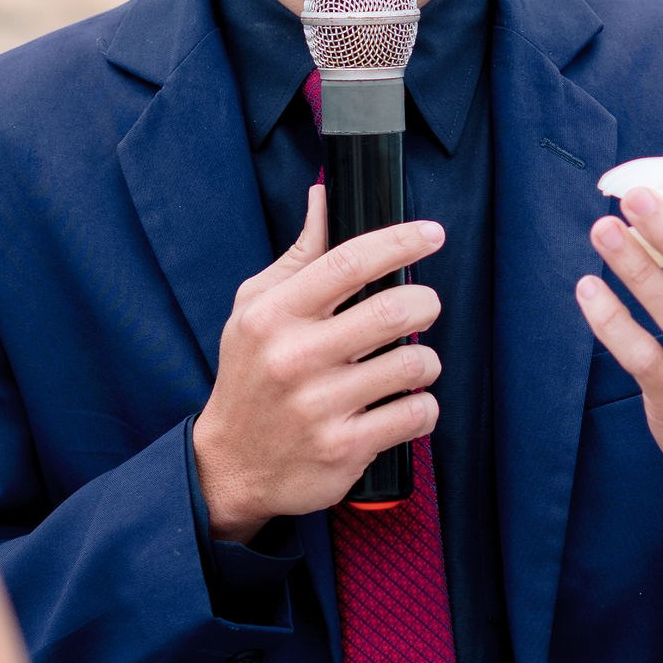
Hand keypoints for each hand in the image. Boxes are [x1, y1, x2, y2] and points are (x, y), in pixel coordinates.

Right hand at [193, 185, 445, 541]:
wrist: (231, 465)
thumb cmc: (250, 376)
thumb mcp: (255, 310)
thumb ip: (299, 257)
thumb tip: (325, 197)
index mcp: (272, 315)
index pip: (347, 262)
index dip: (399, 241)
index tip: (431, 233)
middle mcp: (294, 358)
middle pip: (393, 311)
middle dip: (425, 303)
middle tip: (423, 306)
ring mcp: (320, 406)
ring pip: (414, 364)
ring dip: (425, 361)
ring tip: (408, 364)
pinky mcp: (345, 448)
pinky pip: (417, 414)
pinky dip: (422, 406)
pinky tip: (402, 405)